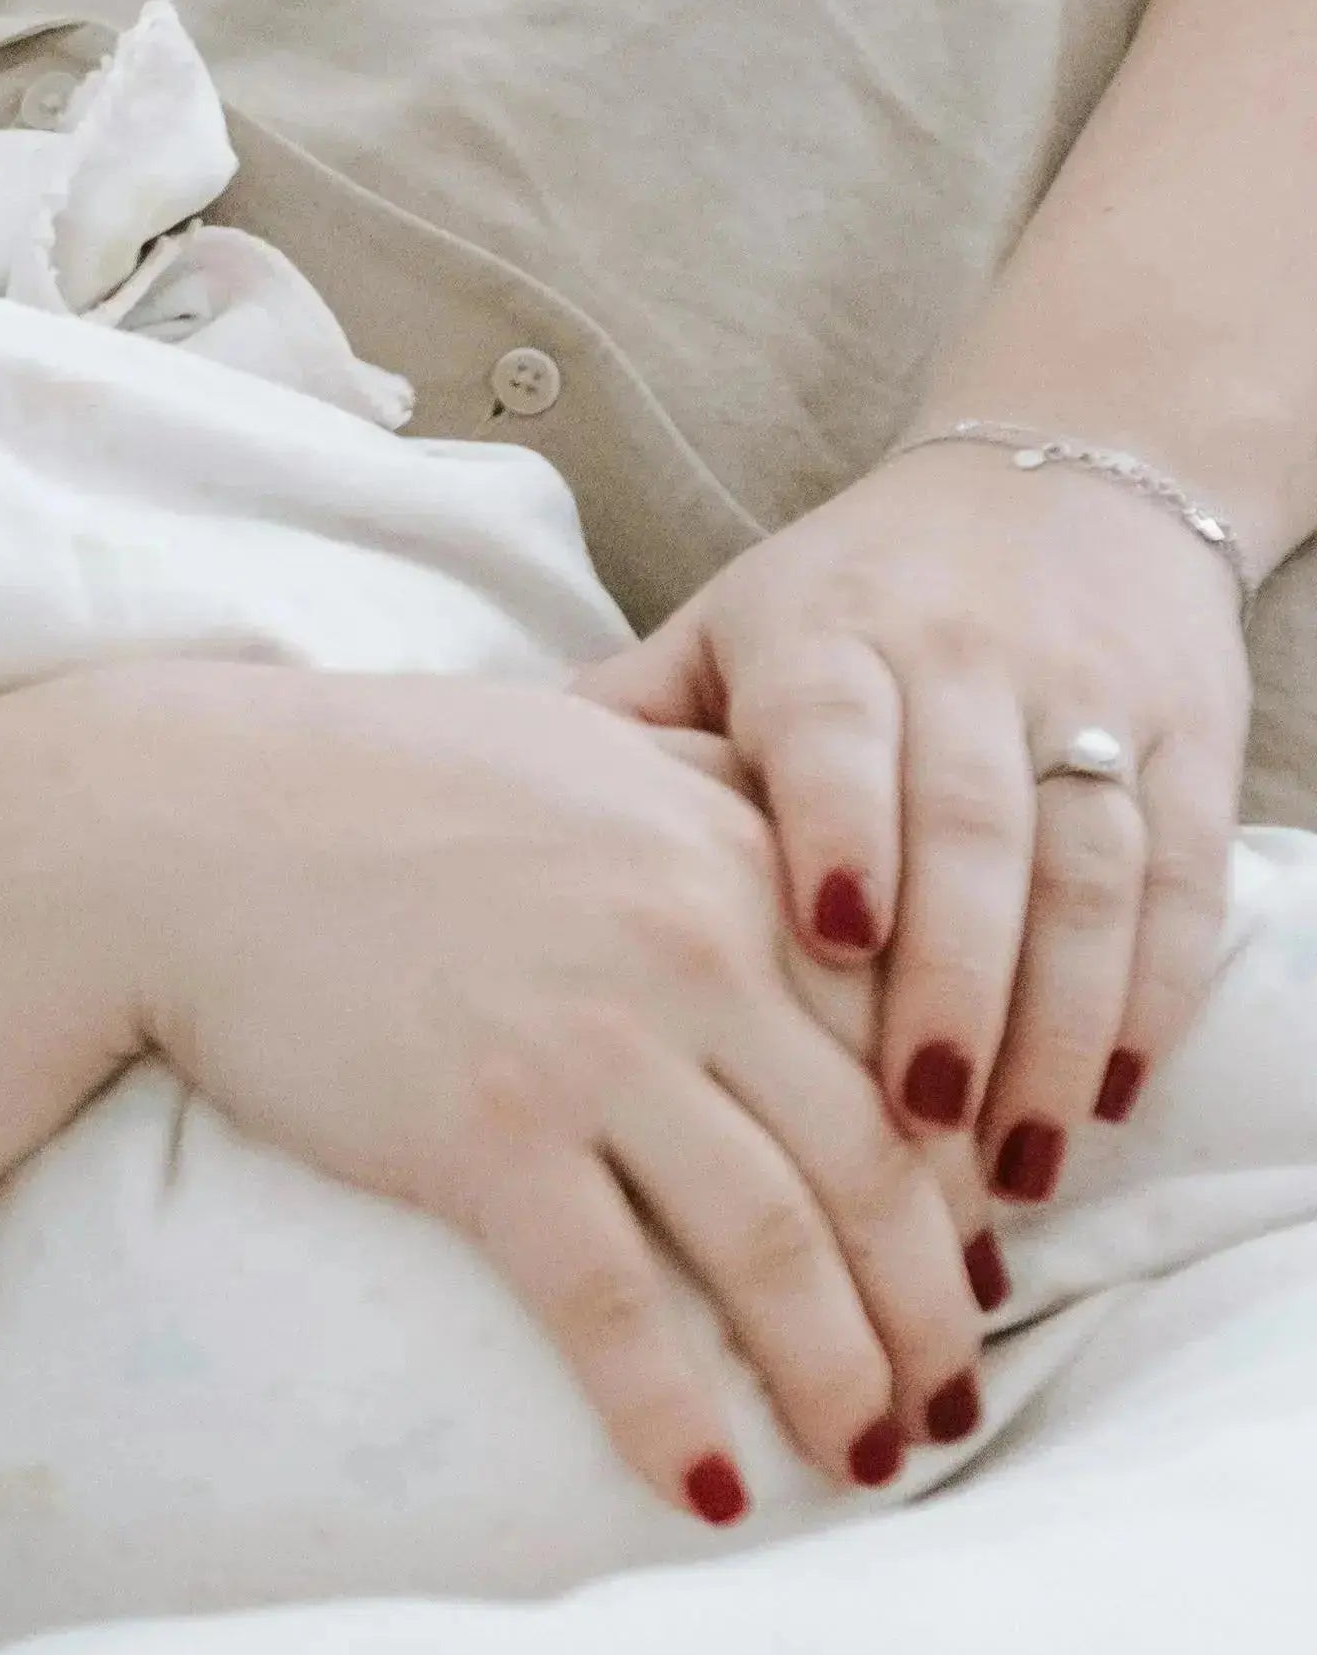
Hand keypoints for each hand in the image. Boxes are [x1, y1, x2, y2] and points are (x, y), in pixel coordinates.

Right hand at [111, 666, 983, 1516]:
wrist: (178, 821)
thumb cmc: (363, 779)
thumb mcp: (582, 747)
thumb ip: (713, 800)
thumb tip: (821, 886)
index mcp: (728, 851)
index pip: (904, 1038)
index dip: (957, 1173)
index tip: (970, 1262)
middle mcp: (690, 947)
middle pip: (874, 1163)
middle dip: (931, 1306)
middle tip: (948, 1399)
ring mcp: (589, 1044)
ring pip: (774, 1244)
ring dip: (840, 1375)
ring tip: (866, 1456)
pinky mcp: (482, 1132)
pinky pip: (612, 1303)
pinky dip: (670, 1408)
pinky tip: (705, 1486)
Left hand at [576, 444, 1248, 1205]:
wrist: (1059, 487)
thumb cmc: (845, 599)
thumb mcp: (721, 631)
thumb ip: (626, 724)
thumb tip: (464, 810)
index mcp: (830, 635)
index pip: (839, 731)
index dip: (841, 830)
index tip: (824, 940)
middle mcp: (968, 664)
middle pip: (976, 827)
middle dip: (953, 980)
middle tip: (914, 1124)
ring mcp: (1091, 707)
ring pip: (1089, 875)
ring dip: (1059, 1026)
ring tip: (1013, 1167)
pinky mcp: (1191, 748)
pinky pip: (1183, 886)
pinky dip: (1157, 998)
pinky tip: (1110, 1099)